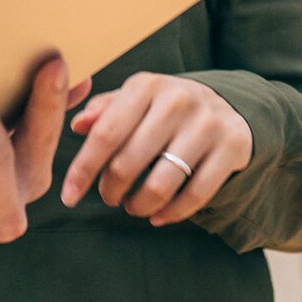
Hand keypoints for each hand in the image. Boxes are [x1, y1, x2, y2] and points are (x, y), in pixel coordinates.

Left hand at [59, 72, 252, 227]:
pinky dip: (171, 214)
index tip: (68, 197)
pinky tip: (158, 216)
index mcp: (146, 85)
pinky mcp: (232, 147)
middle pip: (128, 163)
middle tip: (109, 197)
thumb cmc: (164, 107)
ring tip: (133, 206)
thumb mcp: (135, 99)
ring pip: (161, 184)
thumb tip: (77, 124)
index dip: (83, 170)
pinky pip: (195, 195)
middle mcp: (178, 100)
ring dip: (139, 205)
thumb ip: (104, 110)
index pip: (105, 134)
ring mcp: (208, 124)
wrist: (227, 106)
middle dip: (111, 190)